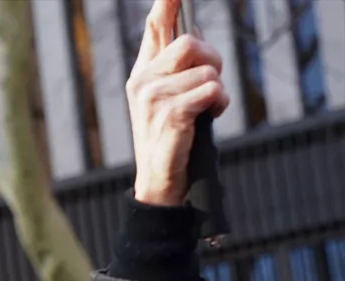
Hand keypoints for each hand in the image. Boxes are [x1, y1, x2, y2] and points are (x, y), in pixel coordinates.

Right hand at [126, 0, 229, 205]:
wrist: (160, 182)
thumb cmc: (171, 138)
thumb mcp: (168, 98)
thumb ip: (176, 65)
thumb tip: (194, 28)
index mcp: (142, 73)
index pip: (156, 27)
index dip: (167, 3)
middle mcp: (142, 81)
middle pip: (190, 43)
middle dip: (213, 60)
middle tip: (211, 84)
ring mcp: (153, 98)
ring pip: (206, 70)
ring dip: (217, 90)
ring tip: (206, 110)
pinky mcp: (169, 115)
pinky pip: (211, 91)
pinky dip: (219, 103)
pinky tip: (209, 117)